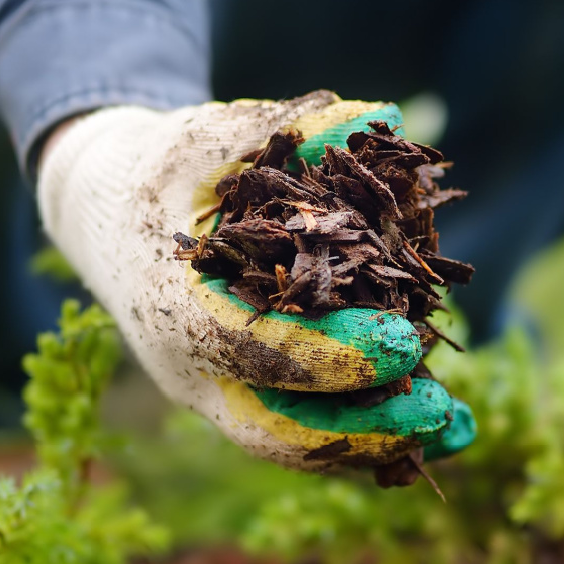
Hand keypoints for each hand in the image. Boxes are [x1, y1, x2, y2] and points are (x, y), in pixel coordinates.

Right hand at [38, 92, 474, 471]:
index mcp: (171, 305)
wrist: (104, 214)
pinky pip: (306, 433)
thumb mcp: (210, 136)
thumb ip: (290, 127)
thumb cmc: (161, 169)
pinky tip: (438, 428)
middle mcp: (189, 369)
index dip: (331, 353)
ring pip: (296, 444)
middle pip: (276, 428)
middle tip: (441, 412)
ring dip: (379, 445)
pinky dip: (369, 436)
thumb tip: (381, 118)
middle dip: (362, 429)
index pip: (252, 347)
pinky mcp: (241, 399)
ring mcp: (213, 395)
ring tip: (459, 432)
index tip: (405, 344)